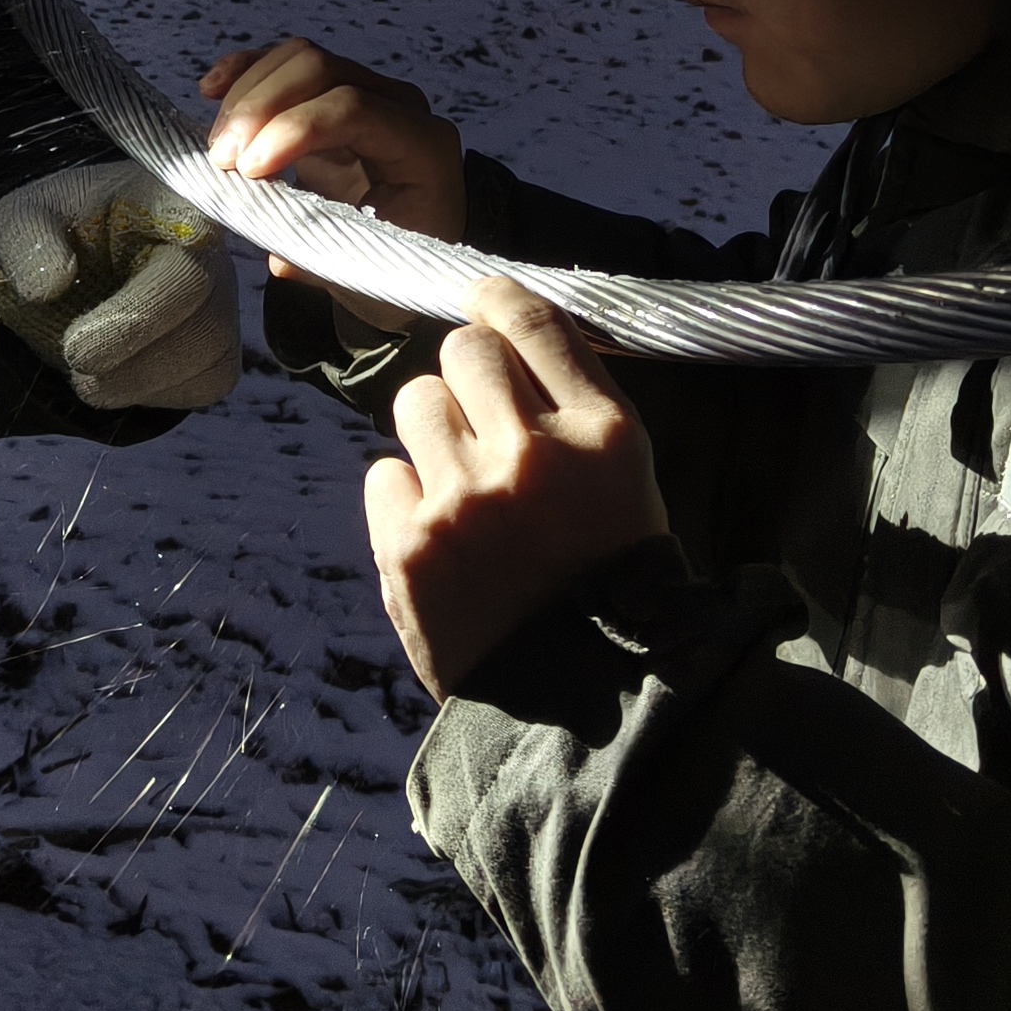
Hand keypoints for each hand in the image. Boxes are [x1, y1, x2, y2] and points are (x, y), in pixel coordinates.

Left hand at [0, 163, 243, 412]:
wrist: (65, 287)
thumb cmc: (50, 241)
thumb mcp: (16, 224)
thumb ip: (25, 241)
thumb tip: (50, 283)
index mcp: (159, 198)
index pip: (188, 221)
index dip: (169, 263)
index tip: (137, 288)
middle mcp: (206, 246)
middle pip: (196, 293)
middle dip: (131, 332)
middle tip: (73, 354)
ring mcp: (221, 298)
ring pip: (206, 346)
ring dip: (136, 375)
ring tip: (83, 370)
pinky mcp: (220, 350)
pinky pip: (206, 382)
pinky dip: (154, 392)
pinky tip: (119, 374)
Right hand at [198, 37, 463, 330]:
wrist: (413, 247)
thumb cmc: (396, 259)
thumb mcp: (369, 271)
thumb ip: (326, 259)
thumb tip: (276, 253)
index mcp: (422, 147)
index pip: (353, 108)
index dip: (293, 129)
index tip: (248, 171)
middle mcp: (400, 105)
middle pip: (320, 69)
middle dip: (259, 108)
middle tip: (221, 161)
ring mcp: (368, 89)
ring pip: (297, 60)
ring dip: (245, 96)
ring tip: (217, 148)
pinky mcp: (333, 90)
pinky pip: (286, 65)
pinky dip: (245, 73)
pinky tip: (211, 90)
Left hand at [366, 279, 669, 697]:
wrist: (581, 712)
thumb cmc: (611, 591)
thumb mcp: (628, 487)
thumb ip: (573, 411)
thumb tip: (508, 336)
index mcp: (604, 434)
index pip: (533, 320)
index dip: (496, 299)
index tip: (483, 301)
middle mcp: (534, 453)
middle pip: (464, 349)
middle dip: (467, 378)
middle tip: (483, 423)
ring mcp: (465, 498)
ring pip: (415, 402)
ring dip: (434, 434)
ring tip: (465, 491)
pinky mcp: (409, 543)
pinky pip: (382, 471)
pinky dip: (405, 498)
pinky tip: (440, 538)